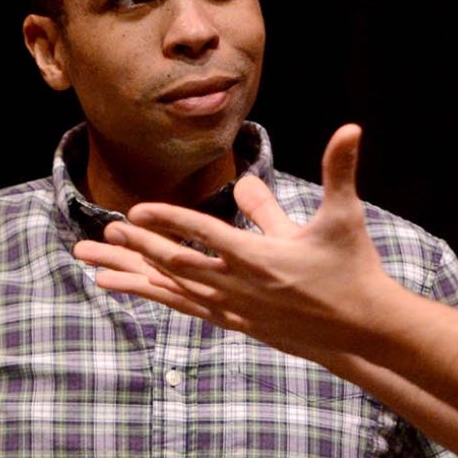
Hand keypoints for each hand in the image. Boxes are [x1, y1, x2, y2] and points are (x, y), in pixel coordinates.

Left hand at [74, 124, 388, 362]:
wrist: (362, 328)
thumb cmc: (352, 268)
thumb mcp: (345, 217)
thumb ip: (338, 172)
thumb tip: (349, 129)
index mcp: (259, 256)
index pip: (203, 233)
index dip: (167, 220)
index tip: (133, 213)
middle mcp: (239, 285)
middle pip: (176, 264)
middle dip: (138, 249)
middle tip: (103, 235)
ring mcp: (235, 309)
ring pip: (173, 291)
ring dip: (134, 279)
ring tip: (95, 273)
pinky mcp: (237, 323)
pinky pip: (186, 308)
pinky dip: (157, 297)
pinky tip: (134, 292)